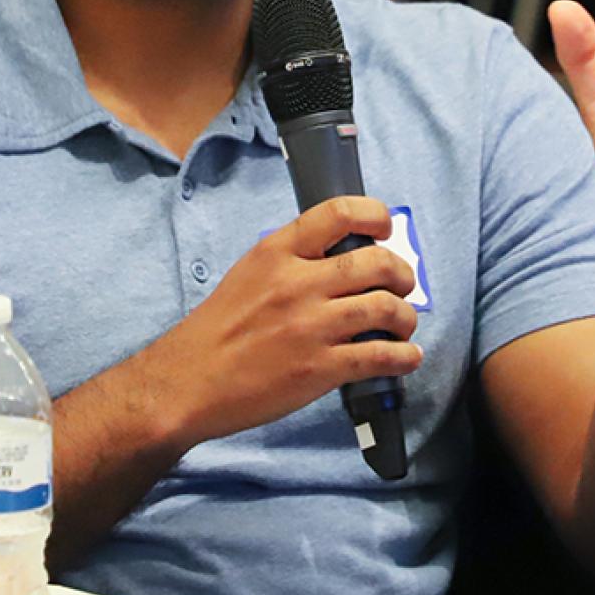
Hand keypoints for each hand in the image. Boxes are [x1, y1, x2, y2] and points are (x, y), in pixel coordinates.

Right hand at [144, 197, 422, 446]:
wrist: (188, 381)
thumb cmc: (218, 329)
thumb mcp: (249, 272)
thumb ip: (292, 259)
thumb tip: (342, 255)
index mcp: (277, 252)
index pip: (339, 213)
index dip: (375, 215)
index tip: (385, 229)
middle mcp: (297, 283)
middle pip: (377, 263)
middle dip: (402, 274)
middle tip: (402, 286)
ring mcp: (310, 327)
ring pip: (386, 309)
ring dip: (406, 317)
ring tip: (403, 326)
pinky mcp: (319, 370)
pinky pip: (380, 357)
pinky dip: (404, 356)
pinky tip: (406, 357)